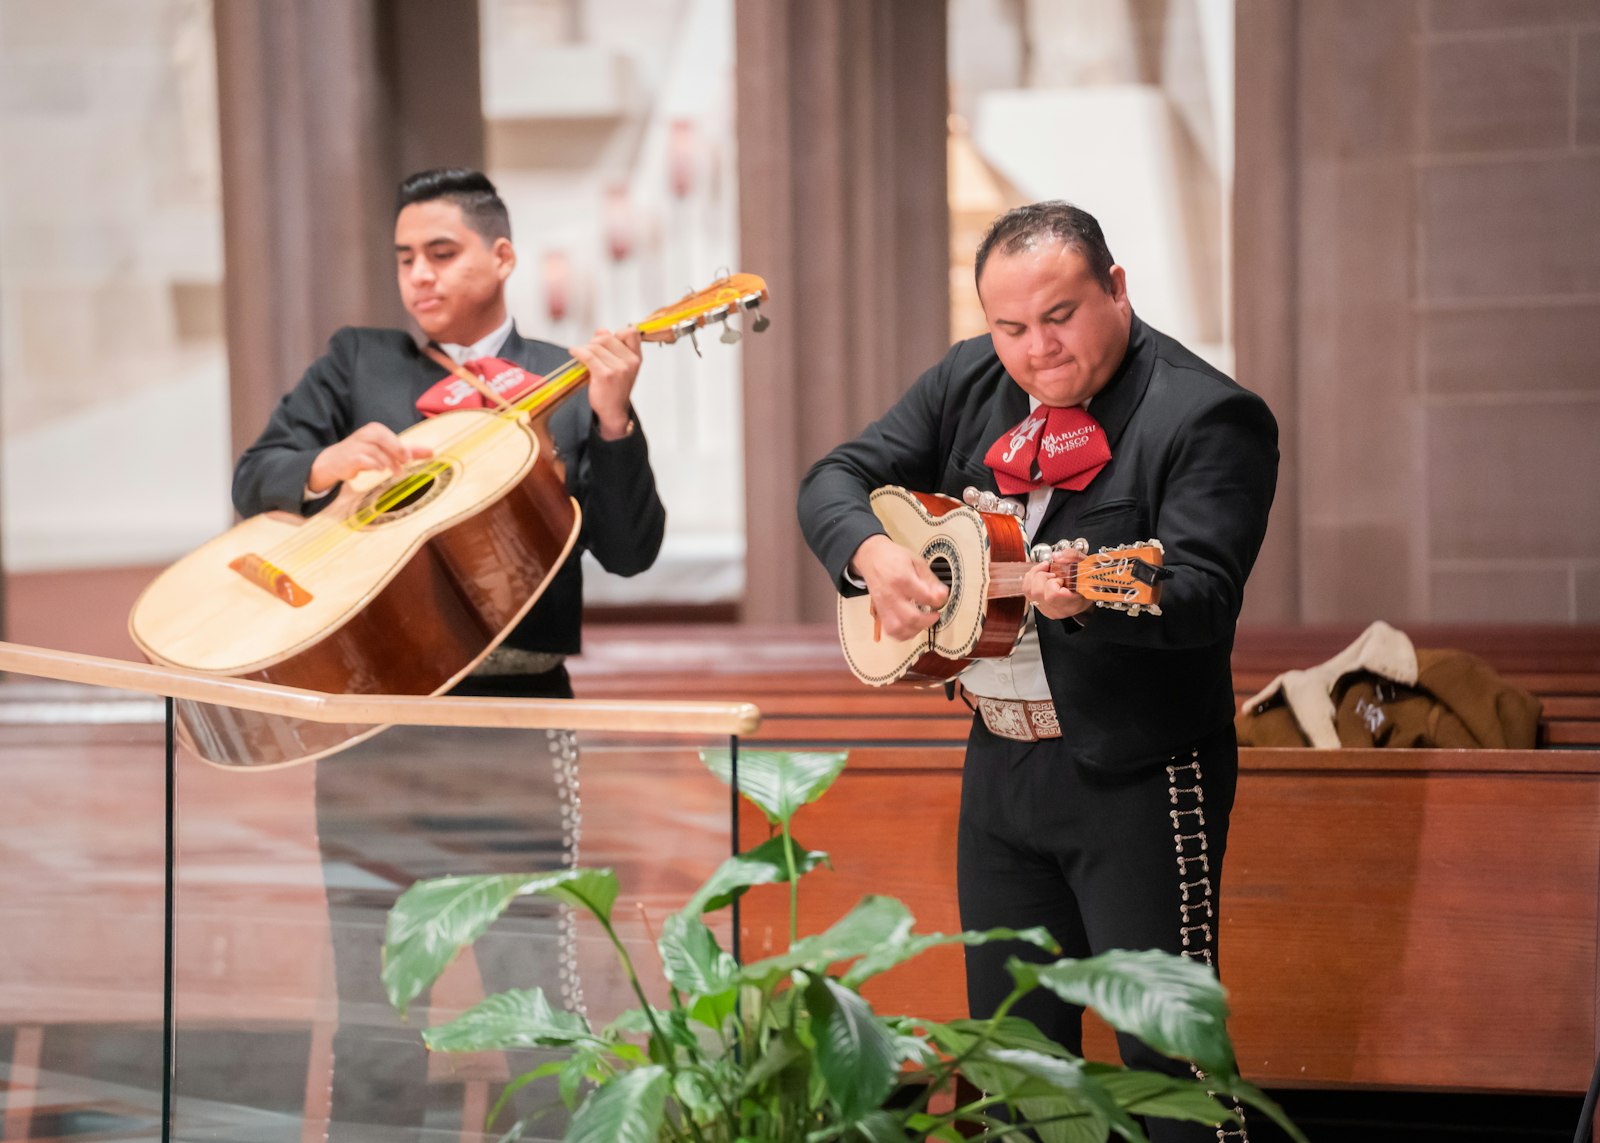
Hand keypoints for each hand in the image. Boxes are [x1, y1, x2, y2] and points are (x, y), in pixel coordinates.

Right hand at [308, 422, 431, 493]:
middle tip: (405, 464)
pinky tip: (378, 470)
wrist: (335, 461)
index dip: (401, 448)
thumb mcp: (387, 451)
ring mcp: (356, 446)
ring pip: (375, 452)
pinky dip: (373, 465)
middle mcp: (365, 435)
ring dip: (388, 463)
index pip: (391, 437)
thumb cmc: (365, 454)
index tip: (409, 458)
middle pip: (383, 439)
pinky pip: (363, 460)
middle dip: (396, 451)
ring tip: (395, 471)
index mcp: (375, 430)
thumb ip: (408, 451)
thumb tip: (431, 452)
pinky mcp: (349, 458)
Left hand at [572, 326, 642, 439]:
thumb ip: (613, 347)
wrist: (614, 412)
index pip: (631, 332)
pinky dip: (578, 352)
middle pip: (606, 338)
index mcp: (636, 358)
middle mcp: (630, 362)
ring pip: (595, 347)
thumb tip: (601, 330)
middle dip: (593, 342)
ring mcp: (619, 369)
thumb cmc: (615, 389)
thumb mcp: (621, 367)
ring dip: (584, 349)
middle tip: (588, 351)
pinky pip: (588, 355)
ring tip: (581, 356)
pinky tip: (574, 353)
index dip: (615, 333)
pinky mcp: (605, 376)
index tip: (605, 340)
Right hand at [849, 534, 948, 640]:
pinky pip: (891, 631)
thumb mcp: (916, 561)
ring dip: (916, 630)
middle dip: (928, 620)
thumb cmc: (893, 558)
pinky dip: (903, 633)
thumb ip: (930, 579)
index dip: (939, 600)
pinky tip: (912, 627)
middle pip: (911, 618)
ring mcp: (884, 606)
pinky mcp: (880, 612)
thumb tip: (942, 594)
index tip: (942, 598)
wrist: (872, 558)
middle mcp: (892, 595)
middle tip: (935, 614)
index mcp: (902, 579)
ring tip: (924, 622)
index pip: (925, 597)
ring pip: (898, 629)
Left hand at [1024, 548, 1090, 620]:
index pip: (1053, 595)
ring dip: (1036, 576)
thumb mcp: (1086, 566)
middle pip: (1037, 591)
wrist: (1088, 595)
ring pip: (1029, 590)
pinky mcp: (1039, 606)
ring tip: (1047, 573)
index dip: (1054, 582)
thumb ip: (1072, 557)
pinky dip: (1031, 579)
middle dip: (1043, 576)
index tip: (1061, 578)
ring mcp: (1046, 609)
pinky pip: (1026, 590)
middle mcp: (1056, 609)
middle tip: (1053, 573)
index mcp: (1070, 603)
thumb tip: (1055, 556)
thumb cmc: (1089, 582)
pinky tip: (1041, 576)